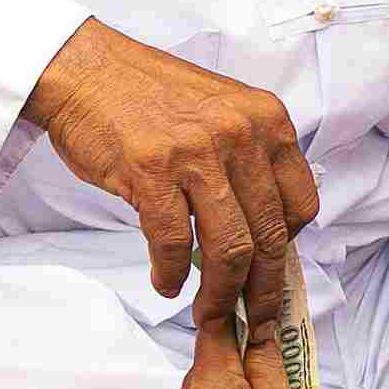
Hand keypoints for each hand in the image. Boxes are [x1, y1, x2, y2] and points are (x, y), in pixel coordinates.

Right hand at [22, 19, 321, 320]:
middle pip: (269, 234)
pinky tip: (166, 283)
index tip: (271, 270)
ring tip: (208, 313)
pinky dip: (172, 272)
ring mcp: (197, 152)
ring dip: (221, 294)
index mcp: (266, 121)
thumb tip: (259, 228)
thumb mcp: (222, 112)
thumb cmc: (149, 96)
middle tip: (255, 319)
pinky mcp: (152, 170)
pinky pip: (174, 241)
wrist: (87, 70)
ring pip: (229, 247)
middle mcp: (241, 134)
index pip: (301, 202)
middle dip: (262, 289)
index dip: (288, 247)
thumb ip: (248, 160)